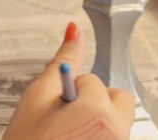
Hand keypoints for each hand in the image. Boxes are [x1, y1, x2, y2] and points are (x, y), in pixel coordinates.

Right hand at [4, 23, 134, 139]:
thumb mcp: (38, 96)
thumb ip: (62, 60)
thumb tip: (75, 28)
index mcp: (97, 110)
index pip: (93, 82)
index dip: (70, 92)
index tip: (57, 111)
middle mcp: (116, 131)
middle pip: (119, 98)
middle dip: (97, 102)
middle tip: (69, 120)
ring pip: (119, 121)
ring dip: (99, 122)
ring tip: (71, 135)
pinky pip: (115, 137)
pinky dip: (99, 136)